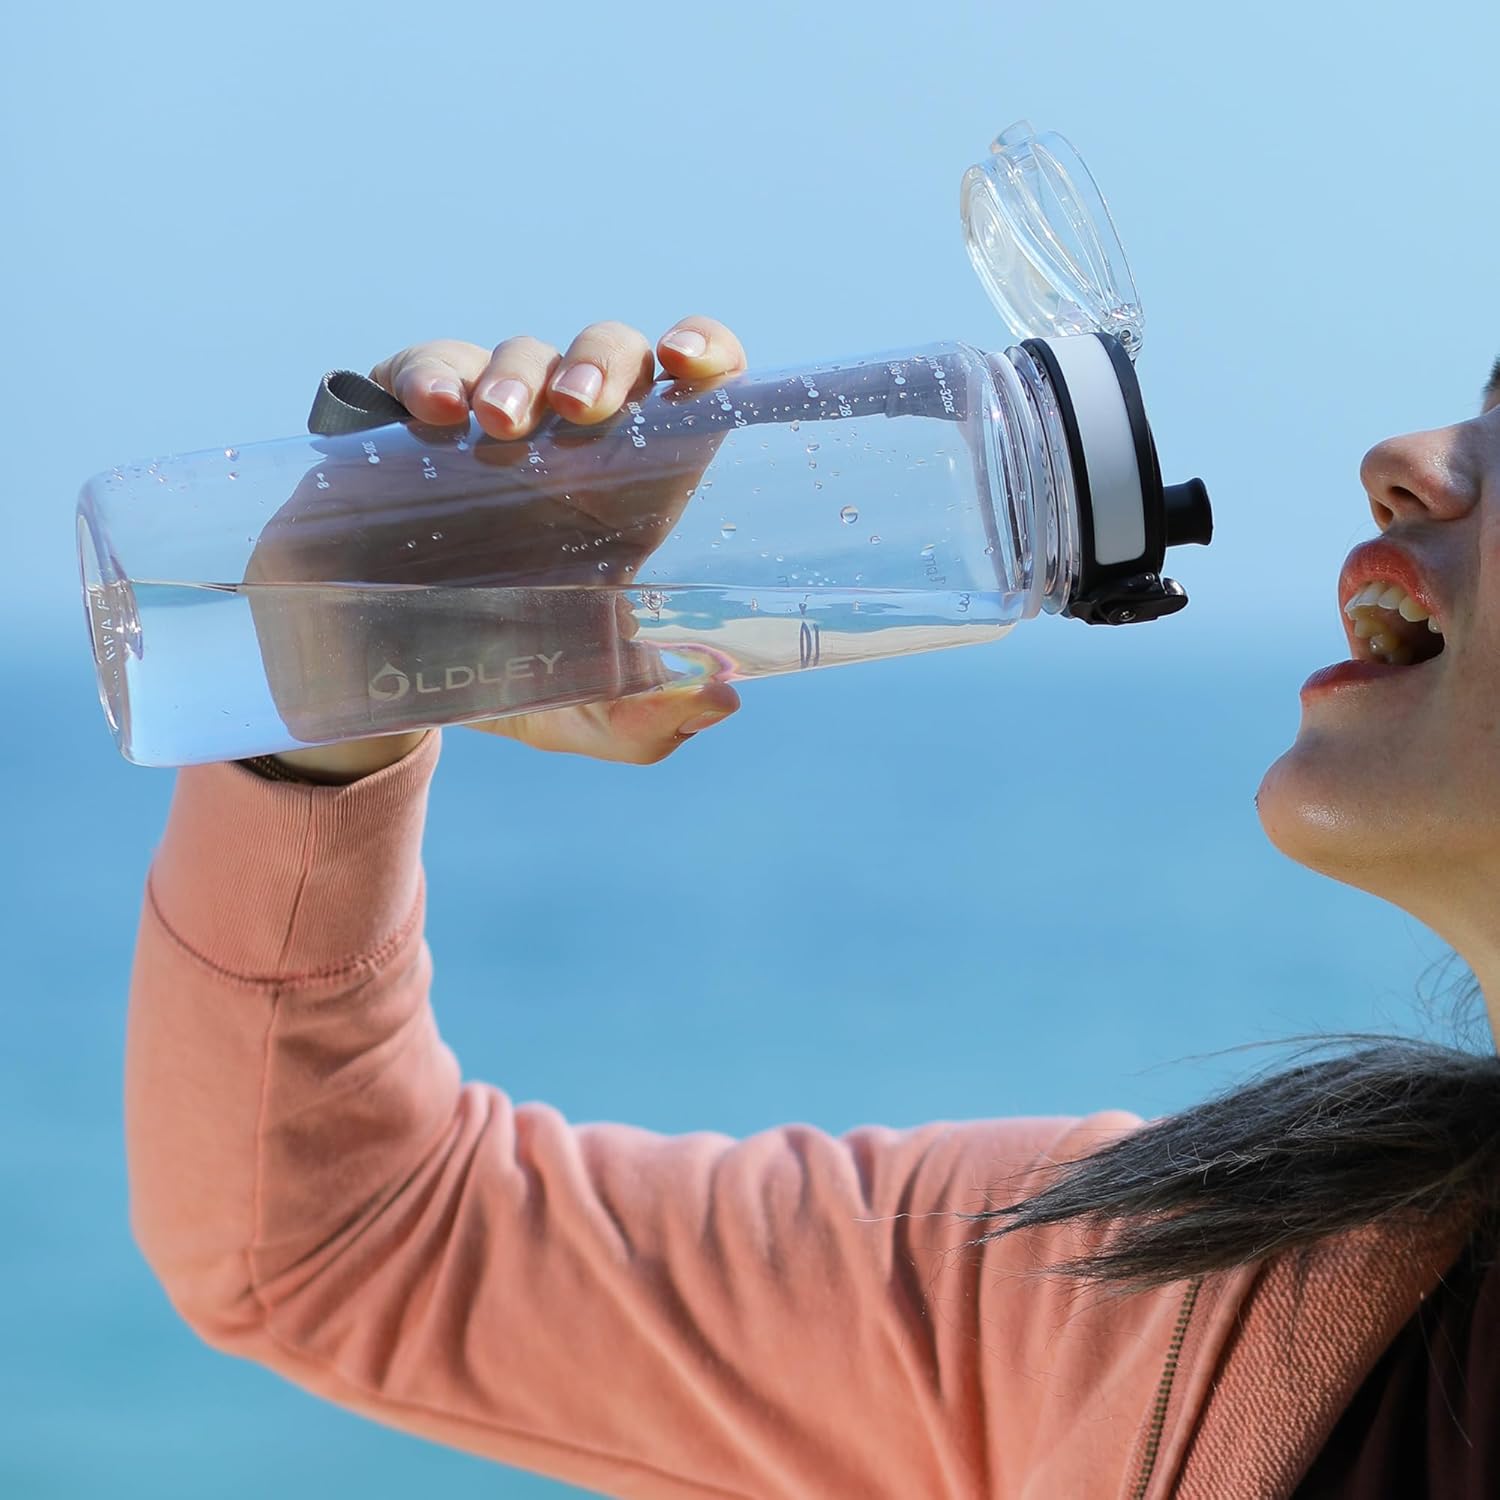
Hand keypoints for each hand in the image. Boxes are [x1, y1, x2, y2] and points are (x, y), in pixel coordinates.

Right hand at [266, 318, 747, 782]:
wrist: (387, 688)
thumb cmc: (511, 679)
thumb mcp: (580, 712)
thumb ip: (647, 719)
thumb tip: (719, 697)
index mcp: (634, 491)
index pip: (690, 391)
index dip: (705, 352)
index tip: (690, 364)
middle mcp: (569, 443)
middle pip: (607, 354)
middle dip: (599, 365)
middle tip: (578, 410)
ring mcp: (487, 426)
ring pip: (519, 354)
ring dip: (516, 373)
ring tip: (497, 421)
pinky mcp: (406, 428)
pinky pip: (420, 369)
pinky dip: (426, 372)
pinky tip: (432, 409)